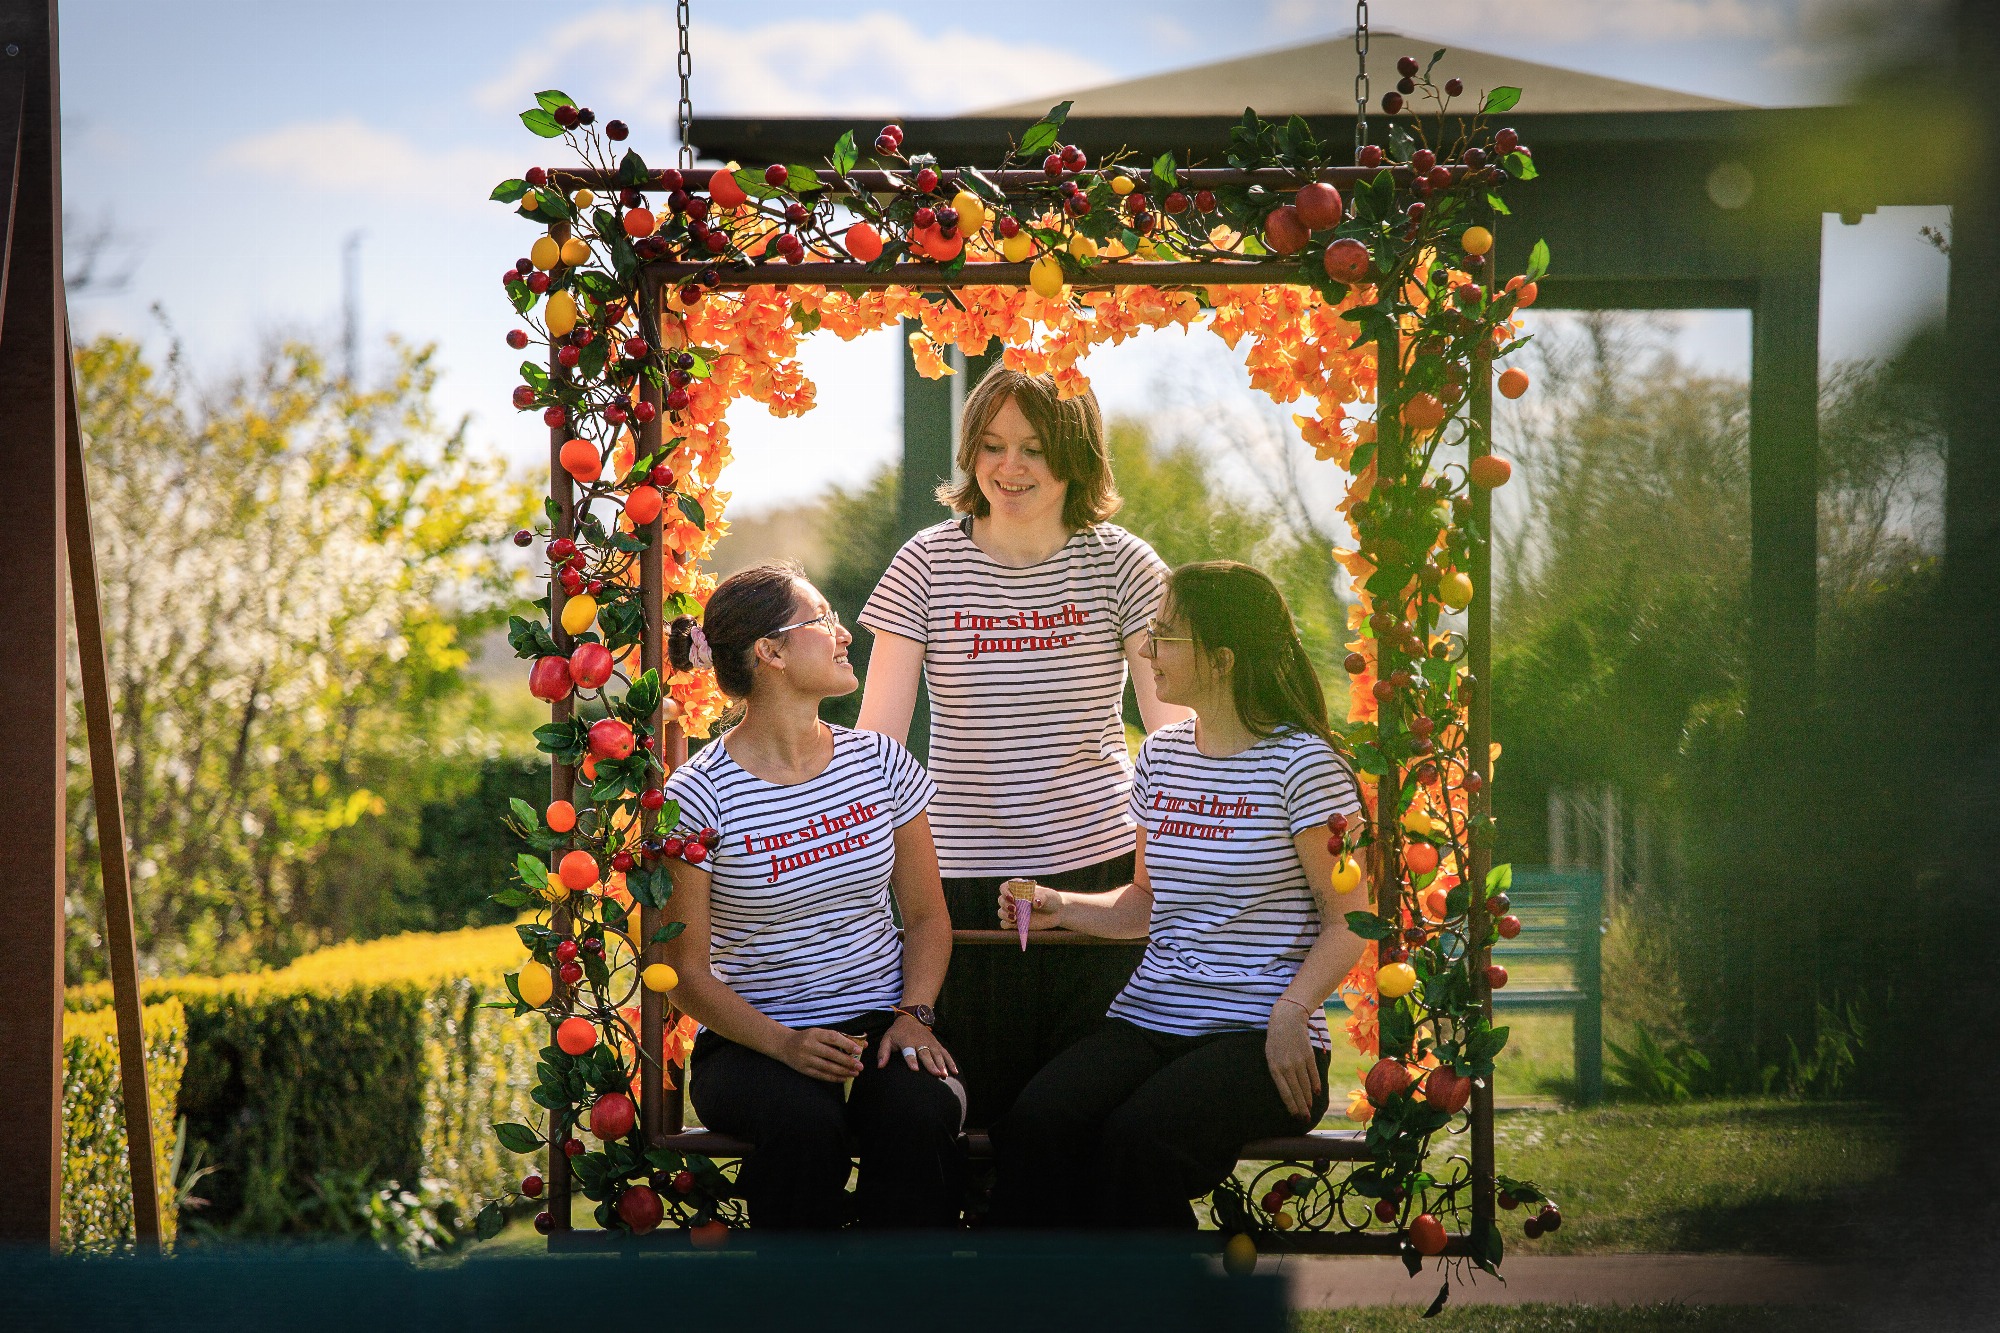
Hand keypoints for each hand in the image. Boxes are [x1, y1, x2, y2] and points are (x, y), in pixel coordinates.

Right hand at [782, 1027, 866, 1082]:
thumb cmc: (807, 1038)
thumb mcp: (820, 1033)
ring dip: (843, 1071)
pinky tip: (843, 1078)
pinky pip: (821, 1075)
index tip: (859, 1050)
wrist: (784, 1045)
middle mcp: (809, 1046)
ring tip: (855, 1073)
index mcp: (815, 1033)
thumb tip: (862, 1044)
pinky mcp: (803, 1070)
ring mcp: (805, 1059)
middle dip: (847, 1061)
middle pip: (831, 1054)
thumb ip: (840, 1038)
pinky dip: (833, 1078)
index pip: (833, 1038)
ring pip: (827, 1067)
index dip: (847, 1044)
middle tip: (860, 1066)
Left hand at [876, 1013, 957, 1077]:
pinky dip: (951, 1062)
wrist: (911, 1017)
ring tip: (945, 1075)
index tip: (915, 1069)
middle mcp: (920, 1042)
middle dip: (931, 1064)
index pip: (909, 1052)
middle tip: (936, 1074)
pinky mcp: (937, 1044)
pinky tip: (954, 1072)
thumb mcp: (887, 1039)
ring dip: (942, 1064)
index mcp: (906, 1041)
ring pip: (937, 1054)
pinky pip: (945, 1053)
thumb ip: (883, 1052)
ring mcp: (930, 1043)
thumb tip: (880, 1066)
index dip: (911, 1060)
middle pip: (926, 1054)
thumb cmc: (897, 1032)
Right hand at [996, 882, 1062, 929]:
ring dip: (1005, 914)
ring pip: (1001, 912)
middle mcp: (1014, 899)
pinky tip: (1014, 923)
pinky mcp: (1016, 923)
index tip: (1012, 897)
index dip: (1005, 891)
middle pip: (1001, 900)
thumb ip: (1041, 897)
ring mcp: (1014, 911)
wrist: (1057, 912)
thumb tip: (1035, 902)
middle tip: (1015, 909)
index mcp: (1019, 889)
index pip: (1005, 887)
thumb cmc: (1051, 899)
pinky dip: (1006, 924)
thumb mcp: (1048, 895)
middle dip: (1005, 905)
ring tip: (1015, 917)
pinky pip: (1004, 924)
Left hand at [1265, 1000, 1322, 1121]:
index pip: (1284, 1092)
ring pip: (1306, 1085)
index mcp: (1275, 1067)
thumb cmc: (1275, 1039)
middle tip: (1305, 1119)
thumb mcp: (1270, 1055)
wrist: (1287, 1018)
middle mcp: (1287, 1066)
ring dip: (1308, 1099)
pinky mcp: (1309, 1055)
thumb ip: (1277, 1072)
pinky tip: (1316, 1094)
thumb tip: (1285, 1089)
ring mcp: (1299, 1061)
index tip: (1295, 1116)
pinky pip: (1313, 1074)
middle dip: (1301, 1107)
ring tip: (1310, 1110)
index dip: (1291, 1105)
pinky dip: (1316, 1085)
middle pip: (1296, 1092)